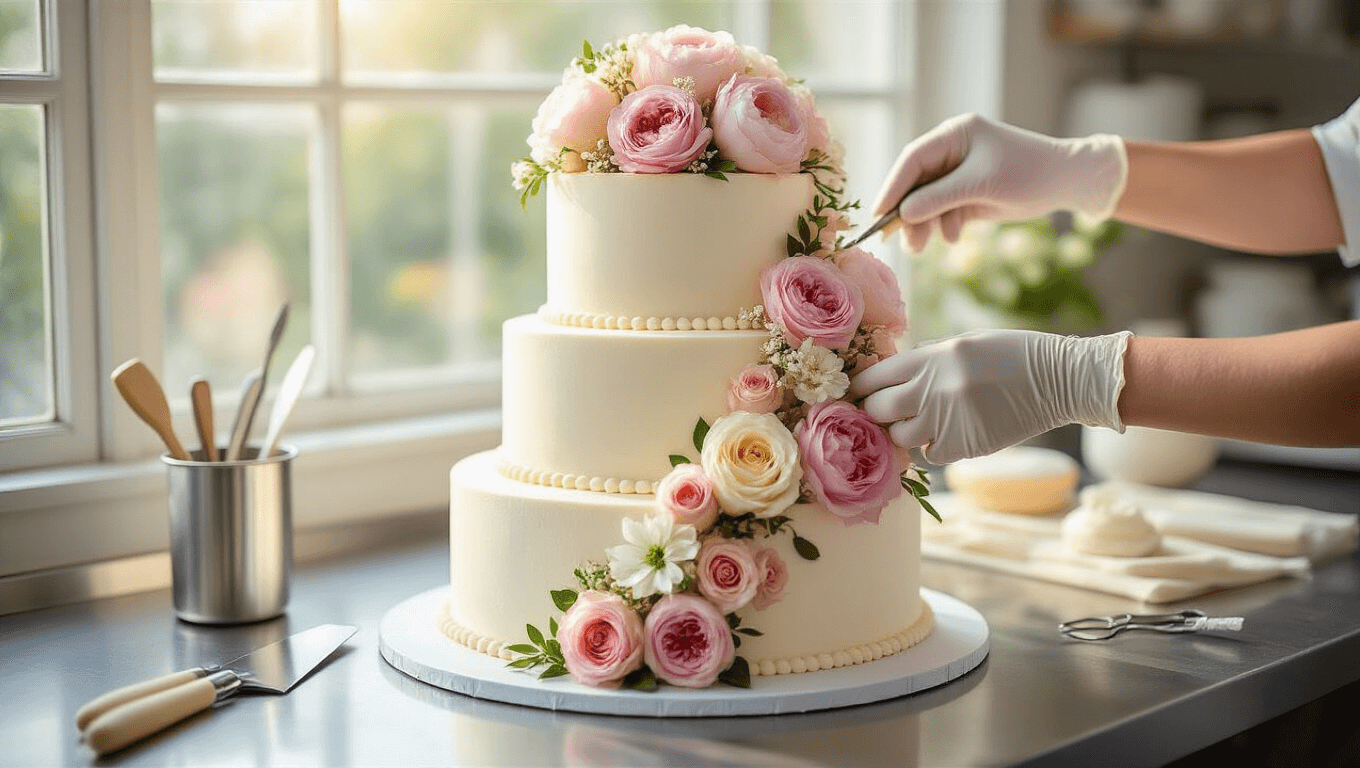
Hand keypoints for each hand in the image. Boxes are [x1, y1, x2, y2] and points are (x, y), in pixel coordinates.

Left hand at [848, 329, 1132, 464]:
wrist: (1059, 379)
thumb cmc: (1012, 355)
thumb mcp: (964, 342)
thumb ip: (927, 357)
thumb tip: (892, 372)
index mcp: (931, 358)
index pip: (875, 376)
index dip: (861, 386)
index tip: (858, 393)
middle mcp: (933, 388)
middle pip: (878, 410)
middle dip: (876, 412)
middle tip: (883, 414)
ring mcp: (947, 419)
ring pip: (901, 437)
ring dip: (905, 433)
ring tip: (921, 425)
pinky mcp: (965, 444)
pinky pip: (930, 455)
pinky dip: (934, 449)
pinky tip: (947, 436)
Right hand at [871, 114, 1127, 251]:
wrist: (1066, 182)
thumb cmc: (1028, 172)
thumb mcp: (981, 184)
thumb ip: (939, 198)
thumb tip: (903, 213)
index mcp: (954, 135)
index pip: (912, 159)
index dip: (893, 185)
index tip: (878, 212)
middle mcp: (952, 152)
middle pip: (916, 183)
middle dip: (907, 212)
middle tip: (895, 239)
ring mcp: (959, 175)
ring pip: (927, 202)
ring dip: (922, 224)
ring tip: (919, 247)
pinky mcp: (968, 195)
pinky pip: (943, 212)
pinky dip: (943, 226)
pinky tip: (952, 237)